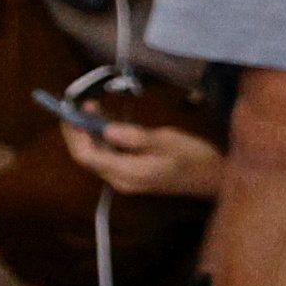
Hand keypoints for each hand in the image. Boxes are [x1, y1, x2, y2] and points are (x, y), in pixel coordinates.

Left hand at [65, 110, 227, 201]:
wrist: (214, 179)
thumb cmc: (195, 158)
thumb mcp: (166, 141)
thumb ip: (134, 137)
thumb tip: (106, 130)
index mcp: (128, 173)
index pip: (87, 156)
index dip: (74, 134)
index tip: (70, 111)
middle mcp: (121, 181)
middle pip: (88, 157)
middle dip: (79, 131)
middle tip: (80, 105)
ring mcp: (126, 180)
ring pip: (97, 157)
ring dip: (90, 134)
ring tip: (92, 108)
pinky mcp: (132, 176)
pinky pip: (109, 157)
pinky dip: (103, 140)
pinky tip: (105, 123)